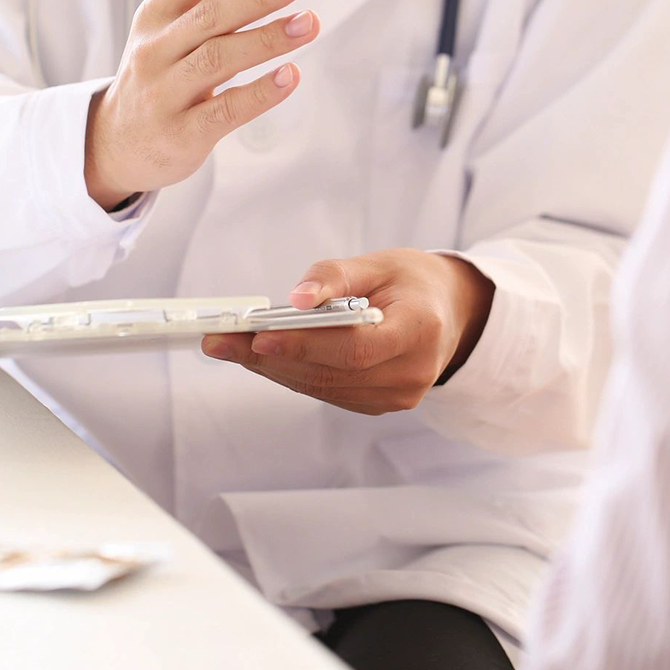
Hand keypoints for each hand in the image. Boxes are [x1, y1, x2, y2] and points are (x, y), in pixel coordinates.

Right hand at [84, 0, 320, 209]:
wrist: (116, 145)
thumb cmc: (157, 78)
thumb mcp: (175, 32)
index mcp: (154, 19)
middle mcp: (155, 52)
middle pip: (208, 17)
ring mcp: (166, 95)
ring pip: (218, 60)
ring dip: (267, 39)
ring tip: (309, 23)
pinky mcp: (183, 134)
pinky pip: (226, 110)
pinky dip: (260, 93)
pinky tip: (290, 75)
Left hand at [201, 250, 495, 414]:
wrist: (448, 313)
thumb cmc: (412, 282)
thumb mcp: (379, 264)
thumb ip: (334, 277)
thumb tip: (294, 299)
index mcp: (421, 330)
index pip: (356, 348)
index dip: (306, 345)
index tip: (259, 335)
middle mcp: (412, 372)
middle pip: (331, 373)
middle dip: (269, 357)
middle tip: (220, 341)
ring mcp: (398, 396)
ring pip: (323, 387)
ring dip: (272, 368)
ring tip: (228, 347)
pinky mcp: (379, 405)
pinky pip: (328, 392)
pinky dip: (292, 374)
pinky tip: (261, 357)